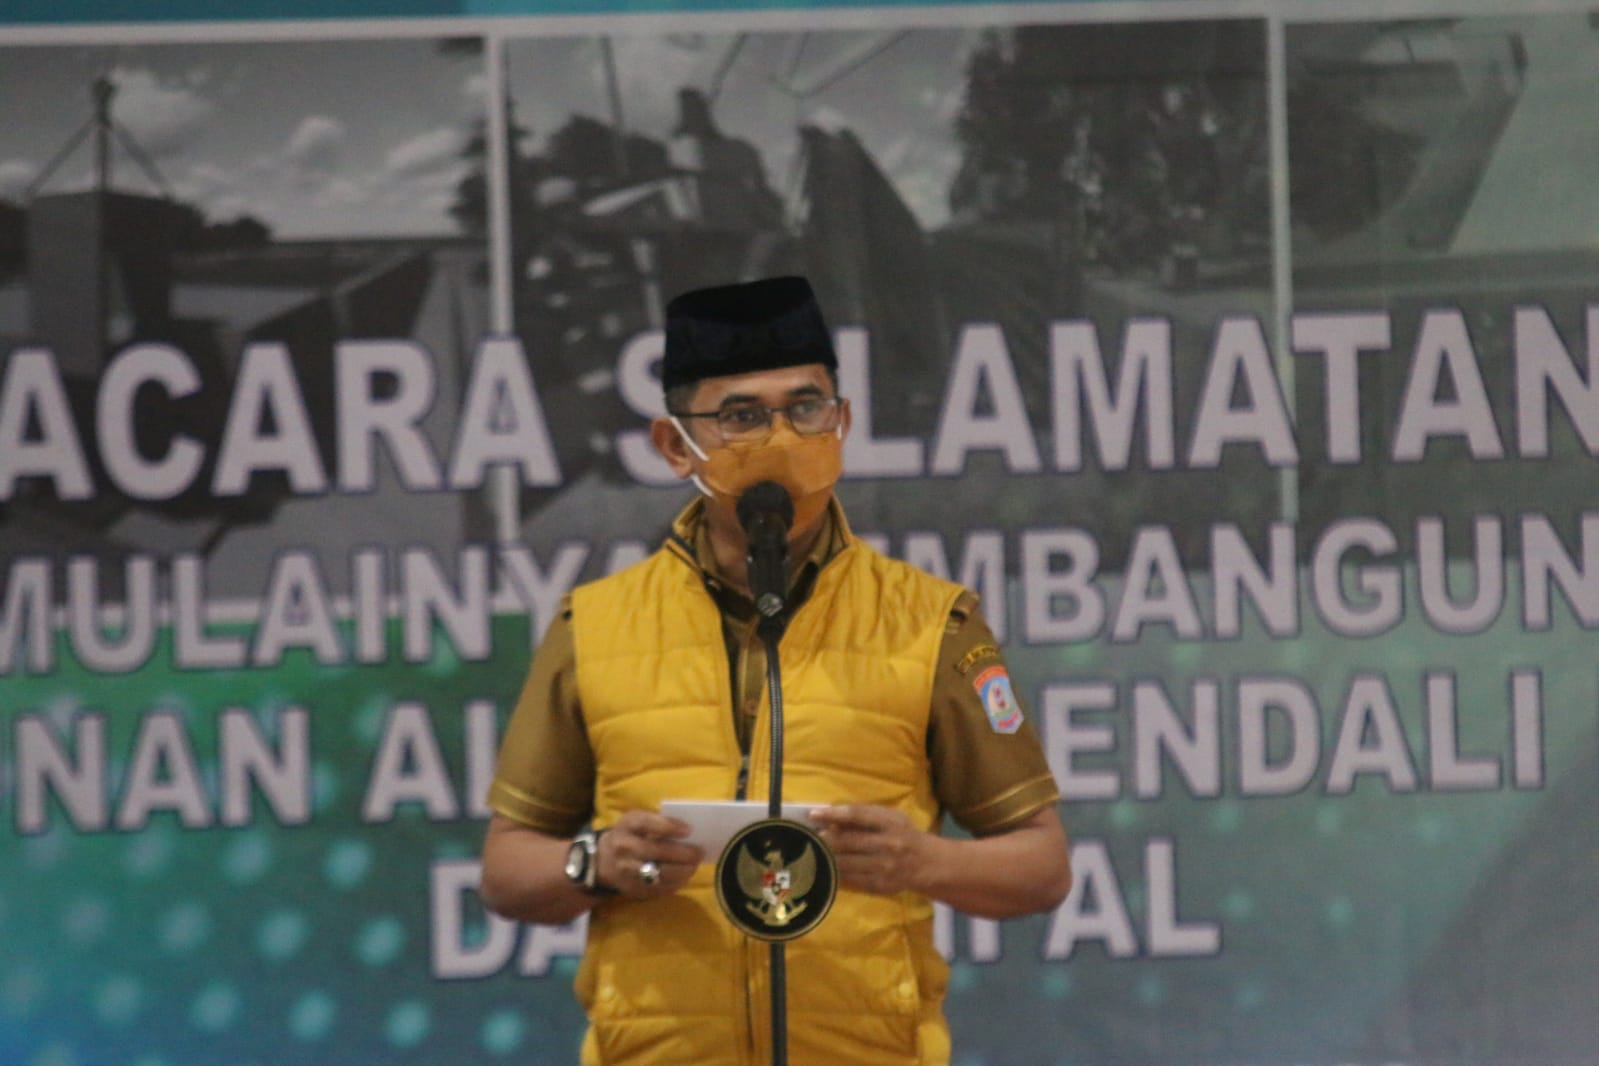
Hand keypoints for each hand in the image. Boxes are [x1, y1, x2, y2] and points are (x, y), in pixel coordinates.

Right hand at [596, 809, 702, 898]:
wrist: (601, 860)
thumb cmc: (628, 834)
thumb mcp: (635, 821)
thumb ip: (657, 822)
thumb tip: (688, 831)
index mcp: (627, 826)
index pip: (646, 823)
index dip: (668, 826)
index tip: (688, 830)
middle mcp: (623, 848)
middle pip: (655, 852)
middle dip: (682, 853)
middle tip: (699, 852)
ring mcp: (626, 871)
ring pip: (659, 874)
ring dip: (682, 871)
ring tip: (694, 865)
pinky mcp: (632, 889)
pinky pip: (658, 888)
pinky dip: (676, 883)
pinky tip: (684, 876)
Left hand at [809, 804, 935, 896]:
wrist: (926, 863)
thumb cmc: (903, 834)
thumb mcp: (890, 817)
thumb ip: (865, 815)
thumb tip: (831, 819)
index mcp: (889, 823)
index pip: (857, 815)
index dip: (833, 814)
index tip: (813, 814)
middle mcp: (887, 845)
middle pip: (847, 841)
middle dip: (824, 839)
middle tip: (808, 837)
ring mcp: (883, 867)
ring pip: (845, 863)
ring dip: (825, 858)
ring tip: (812, 853)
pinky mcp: (879, 885)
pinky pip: (850, 880)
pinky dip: (835, 874)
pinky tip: (824, 869)